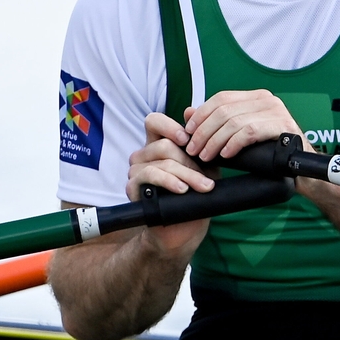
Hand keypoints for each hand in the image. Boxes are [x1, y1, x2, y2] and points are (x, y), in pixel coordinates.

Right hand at [124, 113, 219, 254]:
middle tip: (207, 178)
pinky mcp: (132, 188)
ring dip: (187, 175)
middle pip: (164, 145)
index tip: (188, 139)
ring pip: (161, 161)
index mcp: (158, 145)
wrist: (185, 229)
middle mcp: (144, 155)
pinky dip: (170, 181)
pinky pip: (149, 176)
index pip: (154, 121)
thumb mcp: (204, 166)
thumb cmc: (195, 195)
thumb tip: (190, 110)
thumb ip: (199, 141)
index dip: (170, 126)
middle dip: (191, 162)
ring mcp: (136, 171)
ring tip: (203, 187)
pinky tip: (182, 190)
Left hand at [181, 89, 312, 161]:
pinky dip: (233, 144)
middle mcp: (267, 99)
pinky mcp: (283, 126)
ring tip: (206, 156)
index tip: (188, 133)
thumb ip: (217, 123)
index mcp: (256, 97)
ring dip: (215, 141)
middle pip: (224, 110)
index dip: (201, 114)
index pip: (221, 98)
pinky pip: (250, 132)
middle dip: (203, 131)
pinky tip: (226, 155)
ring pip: (234, 121)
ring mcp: (277, 111)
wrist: (300, 170)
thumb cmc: (269, 153)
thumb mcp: (240, 135)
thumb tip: (188, 113)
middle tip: (193, 150)